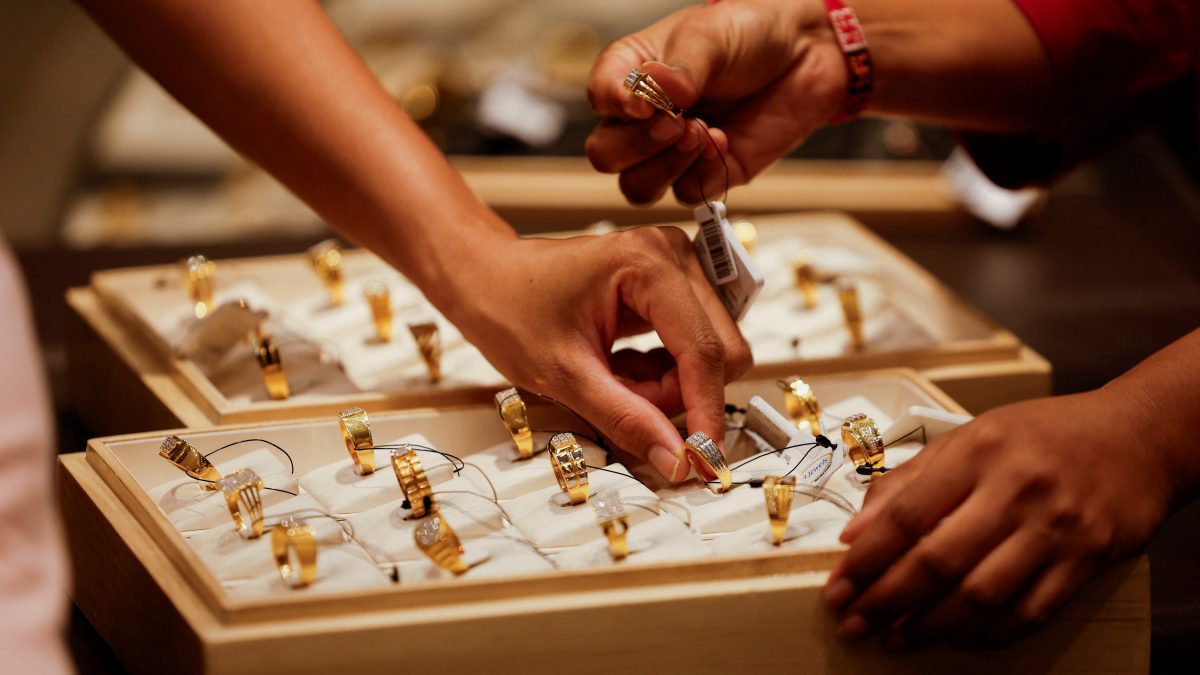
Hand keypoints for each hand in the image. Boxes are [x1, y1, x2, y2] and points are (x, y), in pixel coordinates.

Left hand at [432, 226, 752, 480]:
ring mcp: (677, 268)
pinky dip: (663, 373)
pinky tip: (621, 367)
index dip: (706, 412)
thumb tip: (677, 460)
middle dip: (679, 395)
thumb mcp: (564, 375)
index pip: (704, 351)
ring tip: (614, 381)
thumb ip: (625, 418)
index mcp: (648, 264)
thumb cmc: (510, 307)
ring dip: (669, 386)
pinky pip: (693, 347)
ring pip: (711, 354)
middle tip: (626, 402)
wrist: (485, 277)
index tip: (702, 460)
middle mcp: (673, 256)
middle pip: (720, 351)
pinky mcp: (673, 286)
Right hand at [585, 0, 845, 204]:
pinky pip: (686, 194)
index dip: (614, 105)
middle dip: (638, 145)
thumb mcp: (710, 36)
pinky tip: (725, 141)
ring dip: (666, 166)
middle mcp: (643, 118)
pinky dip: (704, 174)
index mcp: (631, 74)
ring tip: (702, 133)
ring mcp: (671, 151)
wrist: (805, 55)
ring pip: (638, 187)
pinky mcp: (705, 174)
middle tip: (677, 121)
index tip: (642, 102)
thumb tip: (658, 92)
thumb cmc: (749, 34)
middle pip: (607, 155)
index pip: (599, 98)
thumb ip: (681, 68)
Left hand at [823, 389, 1169, 646]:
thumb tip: (855, 530)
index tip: (839, 584)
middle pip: (937, 559)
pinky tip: (957, 637)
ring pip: (980, 593)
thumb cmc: (1043, 435)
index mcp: (977, 451)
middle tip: (855, 621)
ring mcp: (1055, 527)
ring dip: (930, 625)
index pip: (906, 514)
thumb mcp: (971, 436)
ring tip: (895, 637)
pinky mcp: (1088, 559)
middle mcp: (1015, 489)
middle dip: (886, 599)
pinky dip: (988, 633)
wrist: (1137, 436)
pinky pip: (1030, 611)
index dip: (866, 558)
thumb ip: (910, 480)